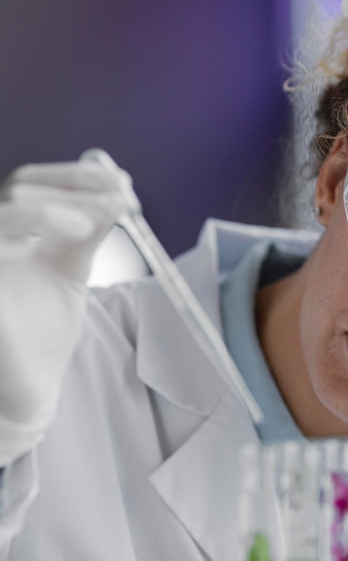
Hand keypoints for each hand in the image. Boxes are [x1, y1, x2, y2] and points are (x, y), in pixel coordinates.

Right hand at [0, 159, 128, 462]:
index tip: (122, 182)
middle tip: (122, 201)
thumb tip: (118, 195)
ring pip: (4, 212)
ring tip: (94, 222)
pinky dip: (33, 232)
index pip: (33, 183)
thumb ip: (87, 234)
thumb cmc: (43, 330)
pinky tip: (76, 235)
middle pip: (19, 188)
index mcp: (12, 231)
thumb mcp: (71, 271)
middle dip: (76, 189)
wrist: (29, 384)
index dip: (74, 176)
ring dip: (52, 208)